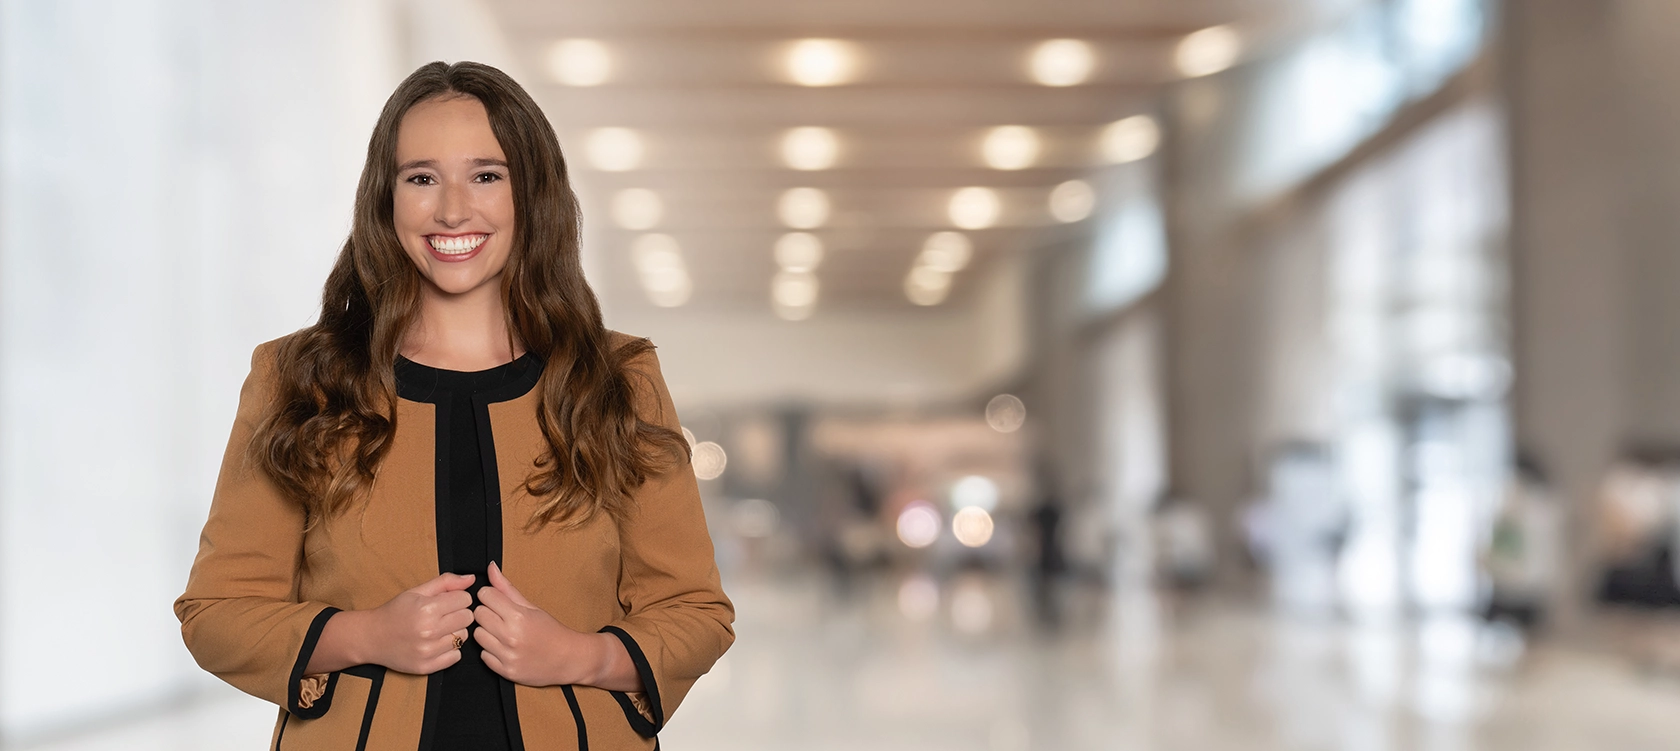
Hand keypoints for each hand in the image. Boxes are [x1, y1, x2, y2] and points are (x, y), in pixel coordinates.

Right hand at [362, 572, 474, 674]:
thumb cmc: (395, 612)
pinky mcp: (427, 667)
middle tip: (443, 615)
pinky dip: (450, 650)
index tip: (447, 602)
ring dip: (455, 632)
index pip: (466, 599)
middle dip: (458, 614)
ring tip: (438, 630)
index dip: (458, 598)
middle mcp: (428, 631)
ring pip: (464, 637)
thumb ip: (446, 582)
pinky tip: (436, 643)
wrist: (371, 638)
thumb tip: (471, 578)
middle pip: (468, 618)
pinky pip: (456, 656)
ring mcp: (428, 651)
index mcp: (426, 609)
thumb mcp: (417, 591)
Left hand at [473, 561, 604, 686]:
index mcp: (518, 616)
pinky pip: (483, 655)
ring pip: (477, 635)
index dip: (490, 596)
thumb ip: (506, 588)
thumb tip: (491, 567)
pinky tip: (504, 648)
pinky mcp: (505, 671)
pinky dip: (491, 651)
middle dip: (487, 613)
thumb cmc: (552, 631)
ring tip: (502, 633)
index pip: (485, 595)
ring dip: (487, 632)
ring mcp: (507, 655)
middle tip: (501, 617)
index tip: (498, 601)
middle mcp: (511, 636)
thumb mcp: (531, 606)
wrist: (568, 659)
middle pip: (478, 614)